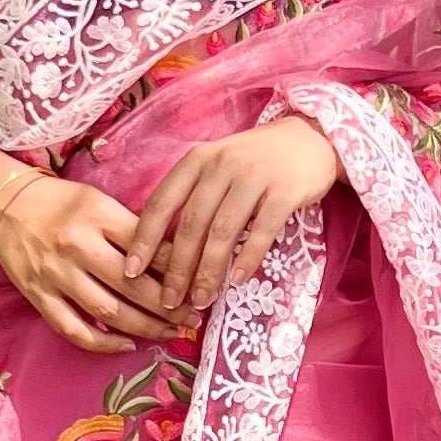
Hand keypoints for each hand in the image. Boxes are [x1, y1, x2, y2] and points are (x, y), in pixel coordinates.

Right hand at [0, 170, 182, 355]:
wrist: (3, 204)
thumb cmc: (60, 202)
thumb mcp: (99, 201)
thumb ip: (131, 228)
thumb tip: (176, 257)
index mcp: (97, 216)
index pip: (147, 248)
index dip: (178, 270)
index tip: (199, 283)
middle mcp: (77, 246)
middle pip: (133, 286)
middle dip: (170, 306)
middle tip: (194, 317)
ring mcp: (56, 275)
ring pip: (109, 312)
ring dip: (146, 327)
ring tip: (171, 333)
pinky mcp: (38, 296)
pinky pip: (74, 329)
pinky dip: (103, 343)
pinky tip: (128, 345)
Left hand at [124, 117, 342, 317]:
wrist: (310, 139)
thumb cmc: (256, 160)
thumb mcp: (217, 165)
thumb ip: (192, 195)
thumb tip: (160, 246)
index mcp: (198, 159)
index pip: (161, 202)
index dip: (143, 239)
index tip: (131, 272)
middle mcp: (222, 164)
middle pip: (191, 224)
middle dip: (176, 268)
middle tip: (167, 301)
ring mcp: (254, 177)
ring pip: (223, 232)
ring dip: (209, 271)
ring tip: (200, 299)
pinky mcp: (285, 191)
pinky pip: (261, 232)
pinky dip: (248, 260)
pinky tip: (238, 281)